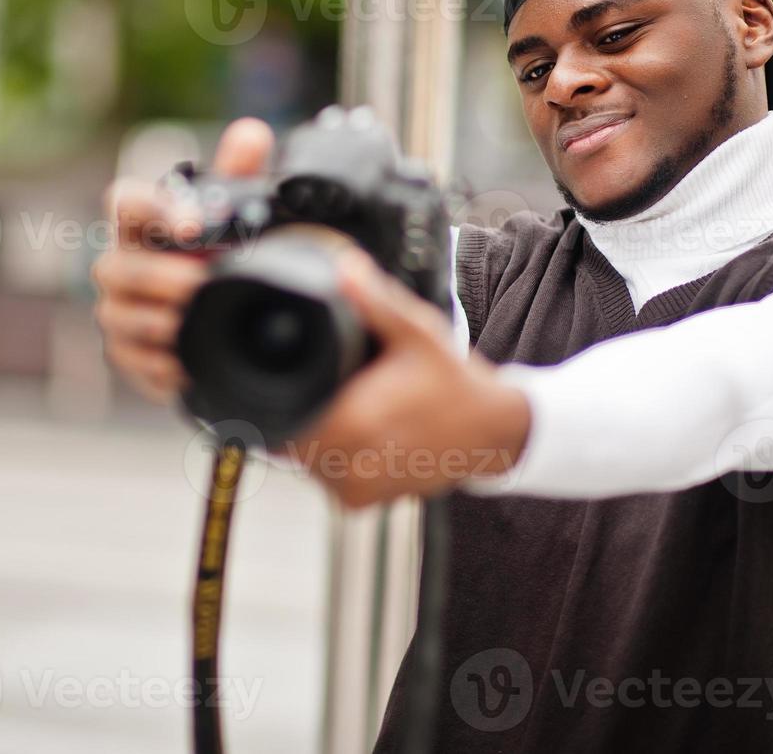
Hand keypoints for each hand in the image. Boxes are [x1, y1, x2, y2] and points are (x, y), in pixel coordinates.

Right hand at [91, 118, 274, 402]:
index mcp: (143, 222)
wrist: (232, 319)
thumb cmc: (223, 253)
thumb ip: (240, 174)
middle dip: (159, 277)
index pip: (126, 203)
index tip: (194, 227)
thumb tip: (250, 134)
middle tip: (200, 284)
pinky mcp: (126, 352)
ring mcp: (118, 309)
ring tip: (191, 323)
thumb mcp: (238, 214)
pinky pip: (130, 359)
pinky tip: (185, 363)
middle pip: (118, 267)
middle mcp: (121, 263)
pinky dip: (157, 362)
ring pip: (118, 315)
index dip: (155, 212)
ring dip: (156, 320)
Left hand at [287, 253, 532, 507]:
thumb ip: (375, 301)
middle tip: (332, 391)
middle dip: (300, 414)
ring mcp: (357, 490)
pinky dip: (333, 459)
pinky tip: (357, 435)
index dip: (278, 401)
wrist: (494, 432)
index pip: (282, 423)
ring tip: (348, 410)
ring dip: (315, 438)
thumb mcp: (416, 332)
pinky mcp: (365, 503)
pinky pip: (326, 480)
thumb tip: (344, 269)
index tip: (294, 381)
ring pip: (305, 463)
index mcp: (353, 425)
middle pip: (289, 442)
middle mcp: (351, 466)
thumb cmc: (456, 382)